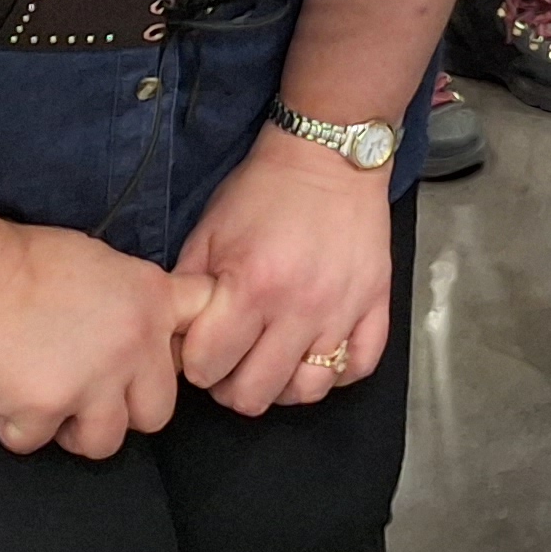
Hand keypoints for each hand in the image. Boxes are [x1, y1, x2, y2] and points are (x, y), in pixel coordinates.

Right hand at [0, 219, 200, 458]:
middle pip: (159, 412)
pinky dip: (19, 428)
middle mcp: (135, 343)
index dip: (180, 357)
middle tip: (85, 390)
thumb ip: (131, 302)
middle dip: (123, 408)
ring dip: (75, 429)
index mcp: (152, 299)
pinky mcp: (45, 409)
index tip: (152, 361)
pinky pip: (38, 443)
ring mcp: (93, 380)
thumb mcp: (100, 263)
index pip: (207, 335)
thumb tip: (141, 332)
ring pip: (107, 442)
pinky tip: (4, 396)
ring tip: (46, 400)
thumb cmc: (20, 258)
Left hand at [171, 126, 397, 416]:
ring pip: (308, 391)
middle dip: (231, 384)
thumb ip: (188, 291)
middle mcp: (300, 307)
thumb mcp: (208, 233)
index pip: (208, 368)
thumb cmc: (262, 193)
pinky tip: (317, 354)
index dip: (195, 363)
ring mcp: (343, 309)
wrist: (329, 157)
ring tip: (273, 362)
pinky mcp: (376, 304)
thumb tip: (174, 342)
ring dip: (283, 385)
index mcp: (252, 286)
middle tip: (232, 361)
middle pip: (255, 394)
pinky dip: (337, 372)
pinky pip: (360, 367)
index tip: (201, 347)